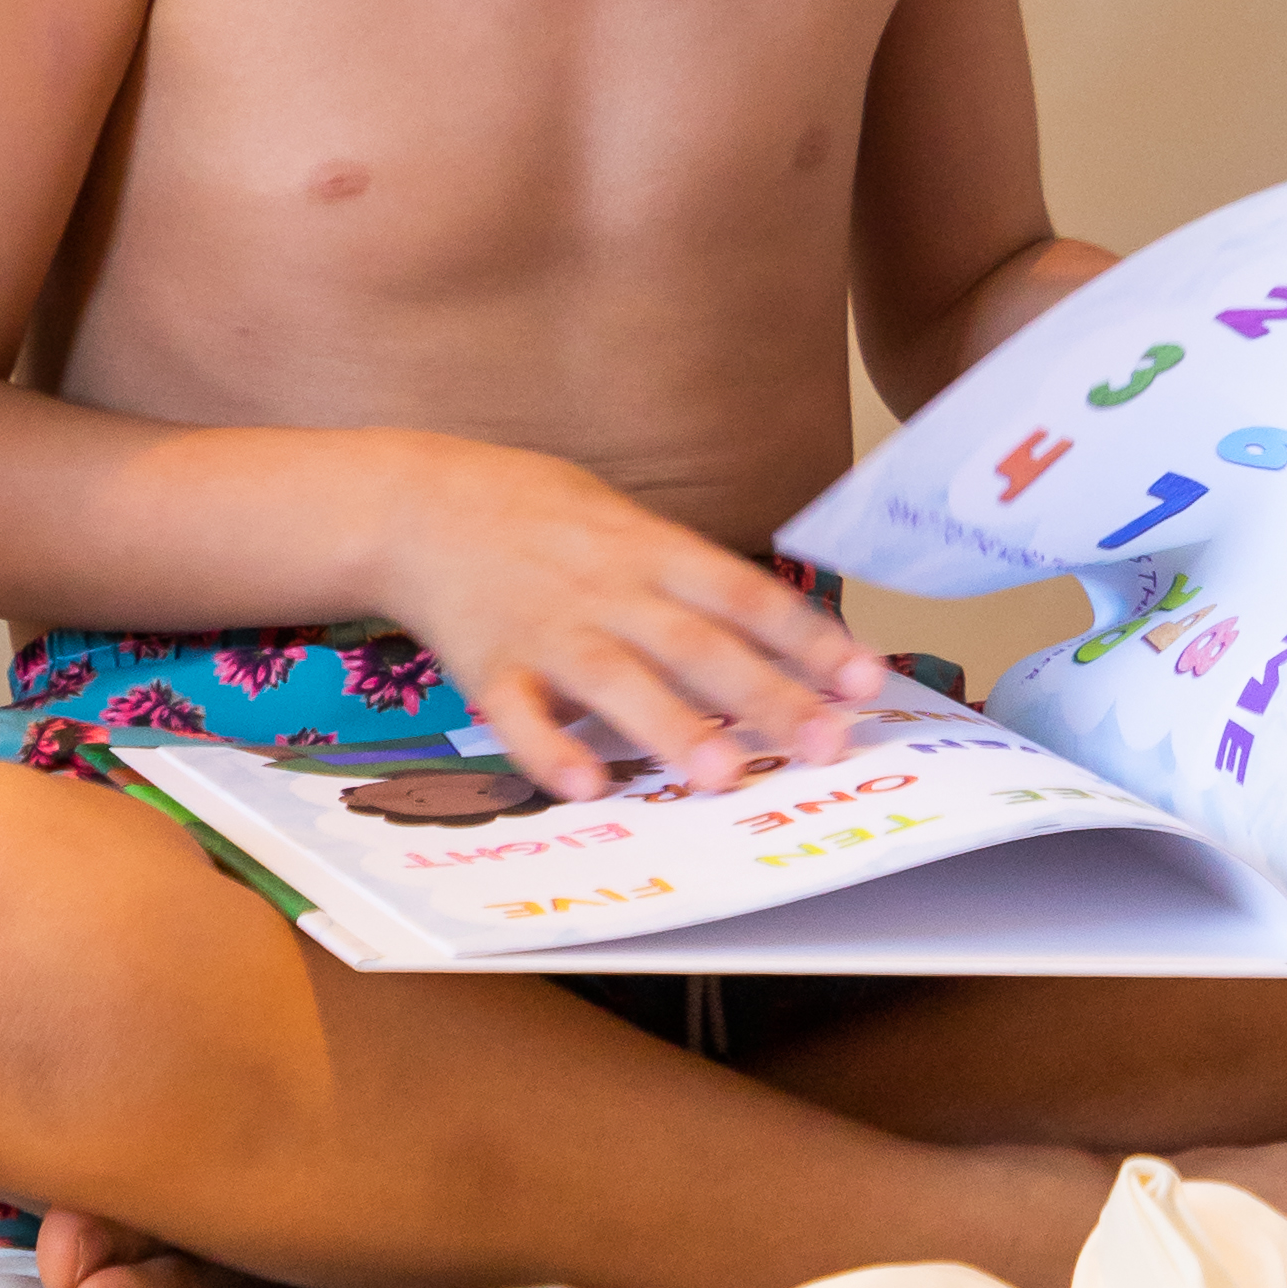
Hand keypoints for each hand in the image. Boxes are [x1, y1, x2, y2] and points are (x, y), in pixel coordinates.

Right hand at [365, 439, 892, 799]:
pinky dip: (552, 751)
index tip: (865, 679)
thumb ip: (687, 578)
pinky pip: (520, 714)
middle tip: (826, 744)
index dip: (809, 638)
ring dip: (674, 726)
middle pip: (698, 644)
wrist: (421, 501)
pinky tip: (586, 786)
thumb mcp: (623, 521)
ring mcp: (548, 627)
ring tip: (725, 774)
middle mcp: (610, 588)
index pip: (747, 595)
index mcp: (652, 549)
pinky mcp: (488, 664)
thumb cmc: (537, 514)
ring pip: (618, 679)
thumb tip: (775, 635)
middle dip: (767, 696)